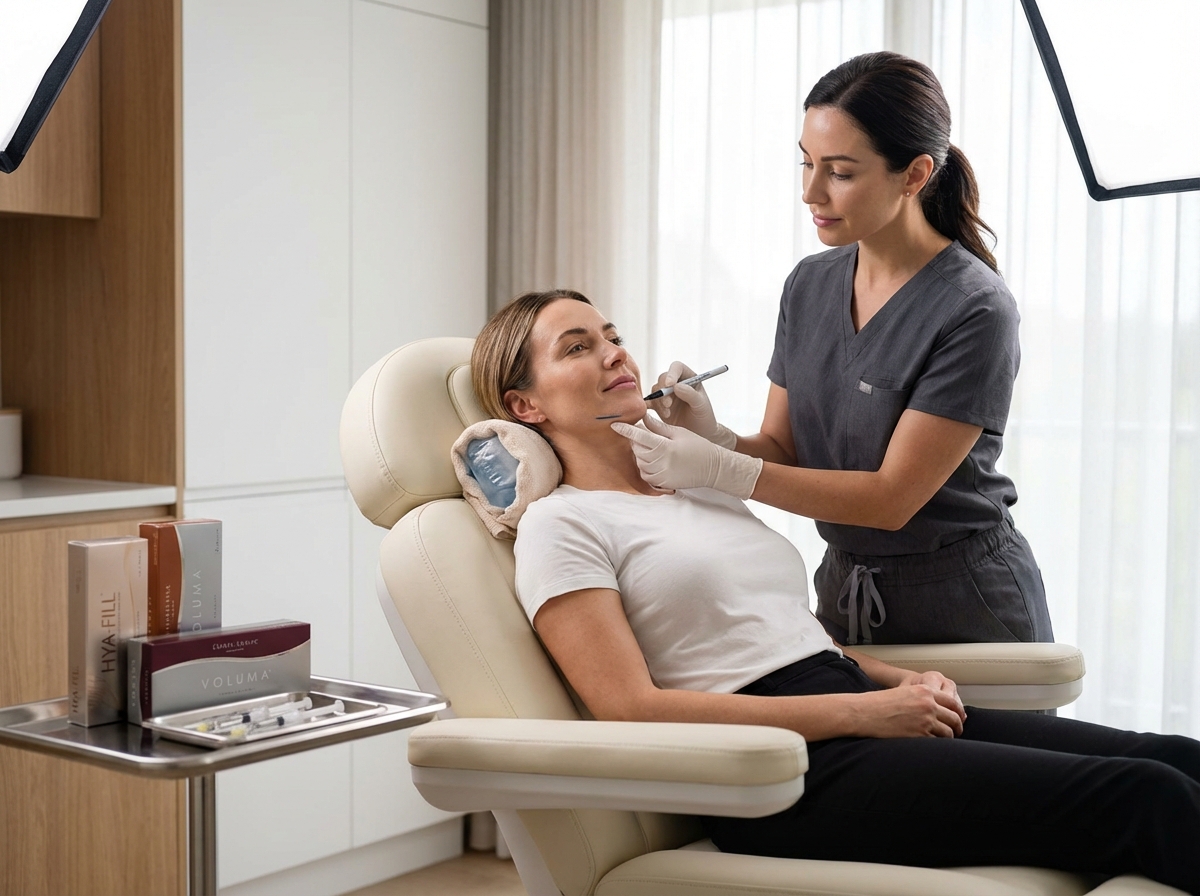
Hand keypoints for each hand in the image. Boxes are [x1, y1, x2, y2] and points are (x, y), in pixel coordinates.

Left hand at [611, 415, 762, 499]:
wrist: (712, 468)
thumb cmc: (697, 446)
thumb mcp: (679, 432)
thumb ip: (659, 427)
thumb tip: (643, 418)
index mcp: (664, 446)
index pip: (638, 436)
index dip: (625, 430)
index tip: (614, 425)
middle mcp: (660, 462)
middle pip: (636, 449)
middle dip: (636, 441)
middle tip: (646, 436)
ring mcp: (660, 475)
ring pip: (639, 462)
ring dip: (641, 454)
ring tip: (654, 449)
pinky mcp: (662, 483)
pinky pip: (645, 474)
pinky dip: (645, 466)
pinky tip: (655, 461)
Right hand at [649, 362, 736, 449]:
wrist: (699, 433)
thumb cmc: (704, 417)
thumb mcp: (701, 405)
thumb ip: (691, 394)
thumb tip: (676, 386)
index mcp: (689, 378)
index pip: (677, 367)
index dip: (672, 373)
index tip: (670, 384)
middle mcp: (676, 383)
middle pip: (663, 378)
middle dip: (663, 391)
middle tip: (668, 404)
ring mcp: (666, 394)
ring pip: (655, 391)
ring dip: (659, 402)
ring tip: (667, 414)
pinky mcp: (658, 406)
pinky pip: (649, 403)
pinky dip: (647, 407)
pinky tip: (651, 415)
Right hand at [853, 680, 965, 738]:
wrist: (864, 713)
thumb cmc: (879, 703)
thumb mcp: (904, 692)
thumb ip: (922, 698)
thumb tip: (937, 708)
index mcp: (925, 691)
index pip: (952, 702)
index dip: (958, 712)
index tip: (959, 719)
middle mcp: (928, 704)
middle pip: (954, 718)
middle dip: (957, 727)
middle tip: (956, 732)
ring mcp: (925, 720)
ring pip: (949, 732)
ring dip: (948, 738)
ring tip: (943, 741)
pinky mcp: (920, 735)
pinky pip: (938, 742)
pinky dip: (938, 745)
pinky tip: (932, 746)